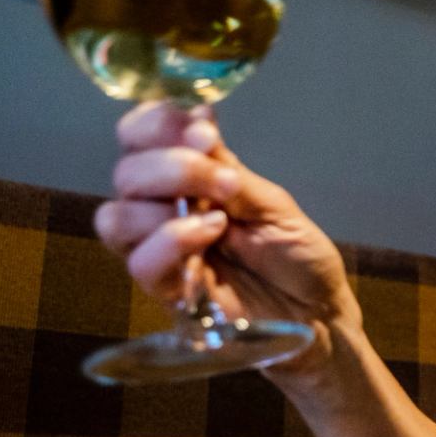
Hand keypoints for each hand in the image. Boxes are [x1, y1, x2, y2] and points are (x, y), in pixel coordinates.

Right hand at [94, 102, 358, 373]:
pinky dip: (172, 240)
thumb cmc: (300, 259)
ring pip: (116, 215)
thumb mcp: (274, 204)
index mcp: (191, 178)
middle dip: (172, 165)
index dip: (156, 123)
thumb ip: (228, 169)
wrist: (319, 317)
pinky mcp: (166, 292)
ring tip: (221, 214)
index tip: (201, 128)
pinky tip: (212, 235)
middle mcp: (166, 209)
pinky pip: (139, 262)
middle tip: (224, 180)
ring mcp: (162, 252)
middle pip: (126, 172)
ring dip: (166, 202)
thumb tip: (197, 119)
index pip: (140, 138)